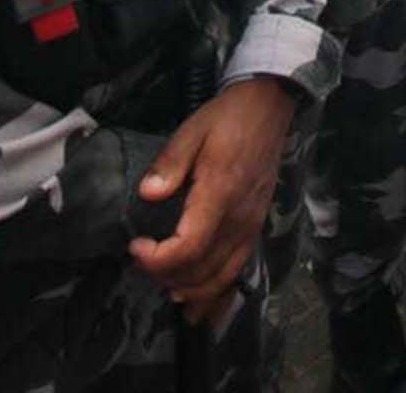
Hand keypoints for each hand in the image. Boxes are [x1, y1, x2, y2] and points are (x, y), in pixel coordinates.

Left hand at [130, 77, 298, 319]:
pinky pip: (238, 270)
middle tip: (142, 262)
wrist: (270, 108)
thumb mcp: (192, 130)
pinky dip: (217, 290)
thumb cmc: (227, 118)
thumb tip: (147, 195)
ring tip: (165, 285)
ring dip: (192, 290)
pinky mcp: (256, 226)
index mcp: (220, 193)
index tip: (136, 246)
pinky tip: (199, 298)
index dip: (158, 259)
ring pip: (223, 278)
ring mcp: (251, 225)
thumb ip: (170, 164)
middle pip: (203, 271)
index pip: (189, 247)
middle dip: (167, 276)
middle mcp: (239, 218)